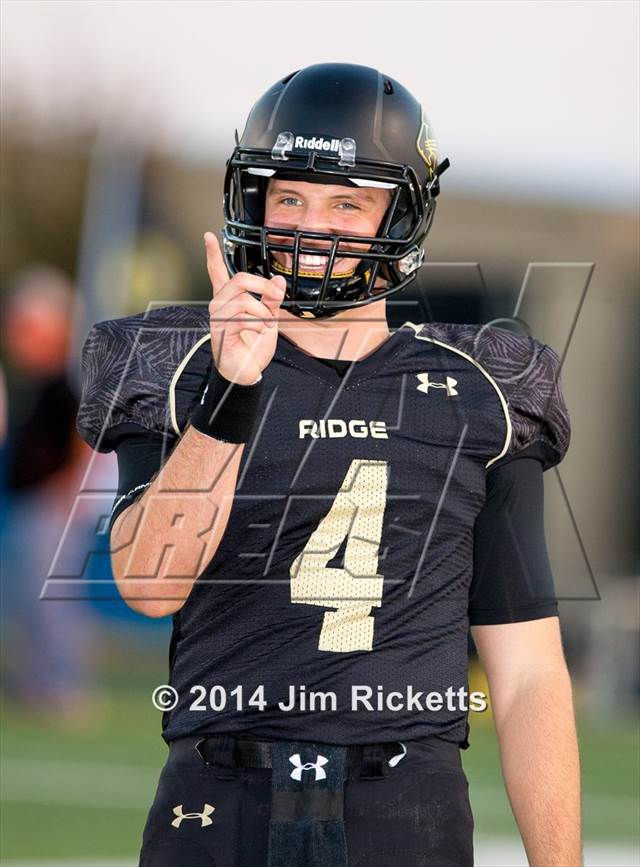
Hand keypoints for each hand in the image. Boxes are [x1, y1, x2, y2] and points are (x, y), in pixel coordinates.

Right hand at [204, 232, 286, 384]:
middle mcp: (220, 305)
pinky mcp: (222, 330)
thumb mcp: (268, 318)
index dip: (213, 253)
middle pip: (238, 279)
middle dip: (261, 285)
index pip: (217, 272)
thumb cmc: (252, 346)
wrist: (246, 372)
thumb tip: (278, 281)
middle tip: (273, 296)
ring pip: (244, 300)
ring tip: (264, 325)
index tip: (209, 236)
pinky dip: (257, 324)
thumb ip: (271, 300)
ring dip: (262, 312)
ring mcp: (218, 317)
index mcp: (229, 299)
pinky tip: (258, 331)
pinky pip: (242, 317)